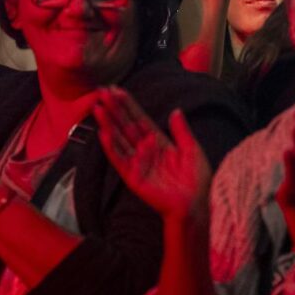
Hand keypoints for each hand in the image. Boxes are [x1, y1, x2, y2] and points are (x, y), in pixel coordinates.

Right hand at [94, 87, 210, 221]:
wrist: (195, 204)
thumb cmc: (197, 180)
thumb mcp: (192, 149)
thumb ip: (181, 131)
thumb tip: (176, 110)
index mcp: (159, 142)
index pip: (140, 119)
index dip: (128, 105)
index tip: (117, 90)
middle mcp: (145, 150)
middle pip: (126, 125)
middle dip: (114, 109)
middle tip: (101, 92)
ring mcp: (137, 163)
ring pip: (119, 139)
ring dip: (108, 123)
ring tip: (97, 107)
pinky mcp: (132, 176)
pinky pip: (119, 159)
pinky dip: (110, 146)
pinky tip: (103, 132)